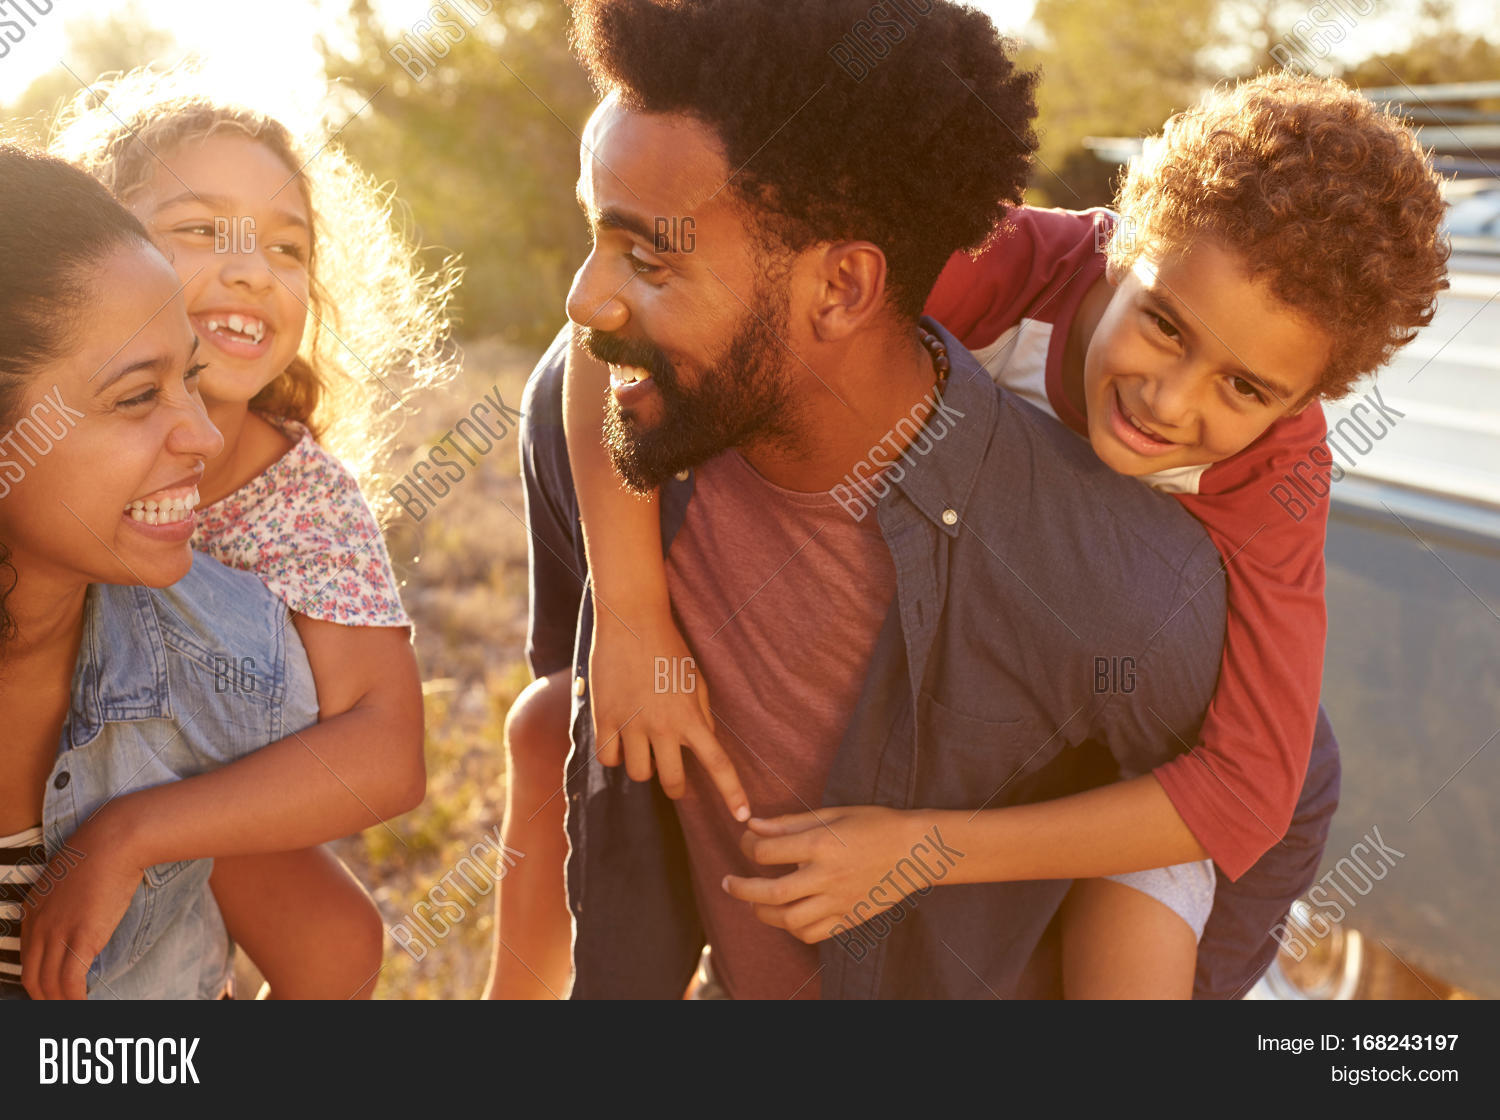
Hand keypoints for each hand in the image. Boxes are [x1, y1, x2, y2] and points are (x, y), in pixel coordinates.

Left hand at [21, 818, 144, 999]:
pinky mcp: (80, 937)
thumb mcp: (73, 878)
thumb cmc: (103, 852)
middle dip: (43, 1000)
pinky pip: (71, 981)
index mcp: (33, 911)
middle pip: (32, 978)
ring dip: (59, 1004)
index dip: (37, 981)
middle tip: (58, 1010)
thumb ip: (68, 902)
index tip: (51, 992)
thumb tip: (83, 917)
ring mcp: (57, 932)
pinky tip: (83, 1005)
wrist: (115, 840)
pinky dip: (74, 1000)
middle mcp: (38, 925)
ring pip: (48, 984)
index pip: (27, 958)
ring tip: (72, 1015)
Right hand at [590, 603, 749, 819]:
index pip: (718, 764)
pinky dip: (615, 755)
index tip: (743, 816)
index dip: (732, 794)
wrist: (633, 620)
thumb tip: (705, 742)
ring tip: (643, 747)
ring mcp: (632, 724)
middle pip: (672, 782)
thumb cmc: (669, 647)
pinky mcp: (605, 717)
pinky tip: (619, 739)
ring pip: (639, 774)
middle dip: (676, 786)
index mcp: (692, 717)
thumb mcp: (695, 680)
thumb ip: (702, 715)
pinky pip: (608, 758)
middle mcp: (663, 726)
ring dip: (643, 766)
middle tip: (675, 779)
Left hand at [722, 806, 960, 943]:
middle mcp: (827, 876)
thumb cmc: (874, 824)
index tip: (746, 841)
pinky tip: (786, 915)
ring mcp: (839, 901)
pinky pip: (813, 933)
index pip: (768, 851)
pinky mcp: (849, 917)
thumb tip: (753, 825)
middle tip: (727, 883)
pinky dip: (792, 928)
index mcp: (822, 845)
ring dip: (763, 912)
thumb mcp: (833, 814)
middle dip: (742, 888)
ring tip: (754, 902)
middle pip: (771, 892)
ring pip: (789, 919)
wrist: (915, 850)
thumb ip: (790, 823)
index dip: (748, 845)